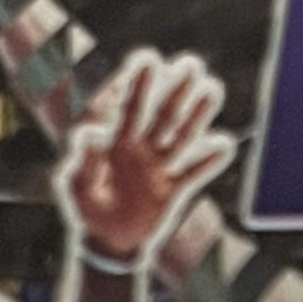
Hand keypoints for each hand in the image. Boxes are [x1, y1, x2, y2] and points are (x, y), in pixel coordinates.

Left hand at [60, 49, 235, 263]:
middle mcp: (141, 150)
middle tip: (191, 64)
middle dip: (176, 89)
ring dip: (197, 115)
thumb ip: (85, 160)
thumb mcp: (78, 186)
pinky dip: (208, 161)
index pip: (130, 109)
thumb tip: (91, 132)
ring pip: (181, 136)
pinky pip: (194, 173)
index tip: (149, 59)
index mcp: (116, 144)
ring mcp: (159, 168)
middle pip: (162, 115)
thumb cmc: (87, 210)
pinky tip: (224, 144)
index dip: (139, 84)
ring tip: (212, 89)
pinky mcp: (173, 189)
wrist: (108, 242)